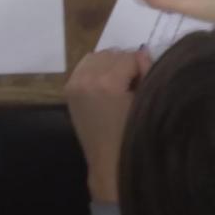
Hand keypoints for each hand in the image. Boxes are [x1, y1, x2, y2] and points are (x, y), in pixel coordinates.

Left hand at [64, 48, 151, 202]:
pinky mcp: (69, 89)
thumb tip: (142, 52)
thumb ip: (145, 71)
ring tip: (119, 84)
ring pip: (98, 57)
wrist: (109, 162)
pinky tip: (105, 85)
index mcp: (107, 83)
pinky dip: (96, 69)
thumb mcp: (144, 102)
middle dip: (126, 65)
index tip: (145, 84)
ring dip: (110, 65)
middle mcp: (87, 79)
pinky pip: (85, 65)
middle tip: (133, 84)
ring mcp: (75, 84)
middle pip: (113, 54)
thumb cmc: (132, 135)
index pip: (130, 57)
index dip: (142, 68)